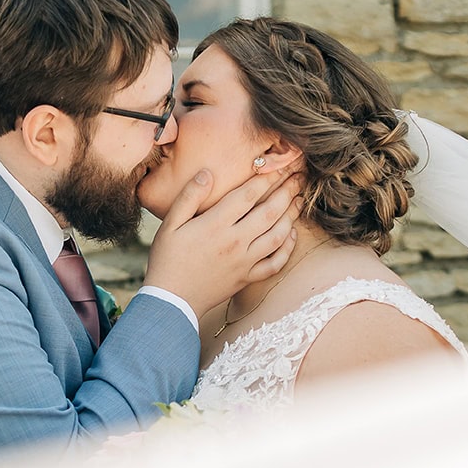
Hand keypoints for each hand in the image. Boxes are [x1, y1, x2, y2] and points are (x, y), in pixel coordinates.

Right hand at [145, 169, 301, 317]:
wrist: (172, 301)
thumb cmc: (167, 260)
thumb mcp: (170, 224)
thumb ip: (189, 197)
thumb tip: (207, 174)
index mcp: (215, 225)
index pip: (248, 195)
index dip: (266, 178)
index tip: (278, 166)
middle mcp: (235, 242)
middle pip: (269, 212)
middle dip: (286, 191)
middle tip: (298, 177)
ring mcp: (244, 261)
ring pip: (277, 236)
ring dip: (291, 216)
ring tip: (299, 200)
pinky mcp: (247, 278)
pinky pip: (275, 263)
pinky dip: (287, 249)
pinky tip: (291, 235)